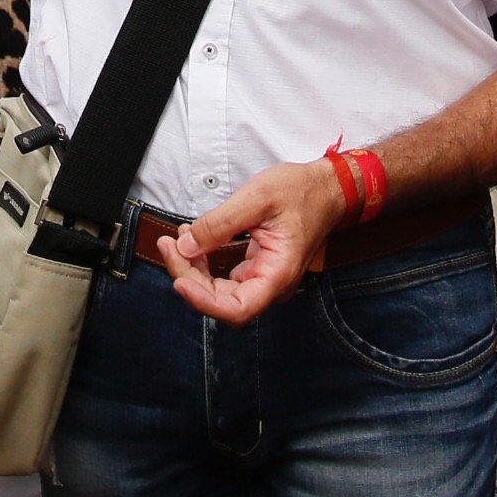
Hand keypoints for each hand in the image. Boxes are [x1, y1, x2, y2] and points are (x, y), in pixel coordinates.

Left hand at [160, 154, 354, 324]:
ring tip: (173, 242)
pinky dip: (204, 262)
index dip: (203, 302)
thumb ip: (219, 224)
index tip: (180, 281)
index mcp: (278, 273)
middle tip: (168, 245)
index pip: (237, 309)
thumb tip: (186, 245)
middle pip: (222, 300)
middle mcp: (272, 284)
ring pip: (220, 291)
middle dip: (189, 276)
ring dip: (194, 270)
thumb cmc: (302, 192)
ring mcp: (264, 278)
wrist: (328, 188)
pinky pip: (226, 276)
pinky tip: (191, 242)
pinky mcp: (257, 268)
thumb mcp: (256, 198)